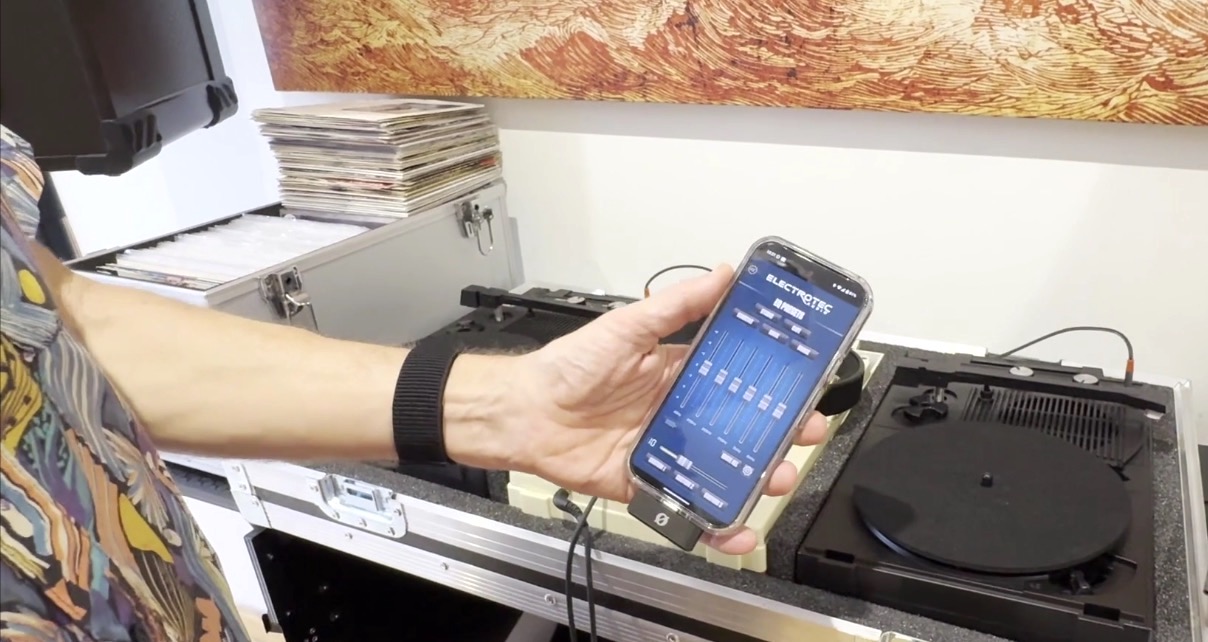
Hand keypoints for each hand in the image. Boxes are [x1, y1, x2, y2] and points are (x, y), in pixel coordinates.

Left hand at [509, 265, 828, 554]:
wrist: (524, 412)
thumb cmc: (570, 365)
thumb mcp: (627, 327)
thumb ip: (677, 305)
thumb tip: (723, 272)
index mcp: (680, 373)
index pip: (739, 378)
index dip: (774, 385)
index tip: (808, 385)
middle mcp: (679, 412)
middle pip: (741, 428)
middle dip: (779, 435)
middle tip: (806, 435)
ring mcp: (666, 450)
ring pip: (722, 468)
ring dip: (755, 478)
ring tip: (776, 478)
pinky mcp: (647, 483)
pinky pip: (686, 506)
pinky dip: (713, 523)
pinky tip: (735, 532)